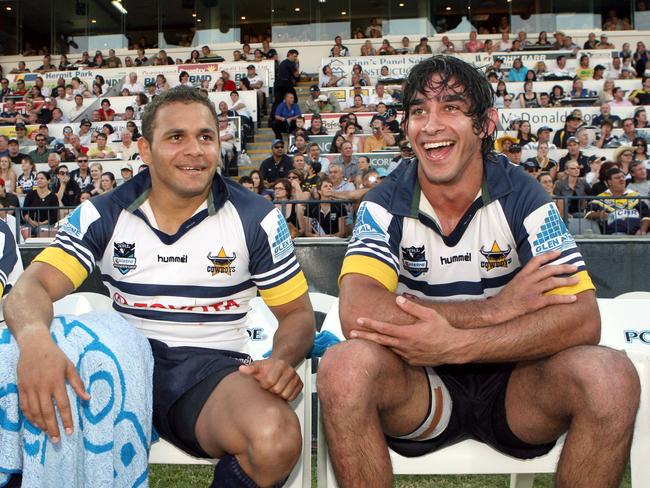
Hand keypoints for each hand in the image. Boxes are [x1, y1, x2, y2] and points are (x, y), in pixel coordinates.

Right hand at [16, 332, 89, 441]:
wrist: (33, 345)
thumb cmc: (55, 355)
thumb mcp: (70, 366)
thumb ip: (77, 383)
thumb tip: (87, 398)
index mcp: (56, 382)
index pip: (63, 405)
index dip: (67, 419)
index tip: (70, 431)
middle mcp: (42, 387)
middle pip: (47, 412)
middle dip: (53, 428)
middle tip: (58, 440)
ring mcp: (30, 388)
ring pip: (34, 412)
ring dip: (41, 425)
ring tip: (48, 434)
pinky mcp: (21, 388)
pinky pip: (24, 407)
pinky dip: (30, 417)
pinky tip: (36, 423)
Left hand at [239, 358, 301, 400]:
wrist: (279, 365)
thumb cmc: (268, 368)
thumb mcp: (258, 366)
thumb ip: (250, 369)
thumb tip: (242, 369)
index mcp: (280, 364)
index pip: (269, 381)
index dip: (264, 384)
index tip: (262, 382)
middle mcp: (290, 370)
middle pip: (277, 389)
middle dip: (271, 390)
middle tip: (269, 386)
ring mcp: (296, 378)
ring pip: (285, 395)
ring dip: (278, 394)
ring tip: (275, 388)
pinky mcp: (300, 385)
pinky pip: (292, 397)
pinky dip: (285, 397)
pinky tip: (281, 391)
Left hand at [350, 296, 464, 366]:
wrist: (454, 349)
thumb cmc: (443, 329)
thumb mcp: (429, 315)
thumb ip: (412, 307)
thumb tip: (398, 299)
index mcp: (407, 334)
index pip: (383, 328)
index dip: (370, 324)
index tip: (359, 320)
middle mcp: (405, 346)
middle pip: (380, 341)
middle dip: (365, 336)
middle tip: (350, 333)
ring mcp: (408, 356)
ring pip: (388, 349)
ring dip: (377, 344)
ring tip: (365, 338)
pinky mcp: (412, 362)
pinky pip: (399, 355)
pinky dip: (391, 350)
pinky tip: (387, 347)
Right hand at [490, 250, 578, 323]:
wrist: (497, 310)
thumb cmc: (503, 299)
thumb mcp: (513, 284)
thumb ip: (524, 279)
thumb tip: (535, 277)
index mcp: (522, 275)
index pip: (537, 260)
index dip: (549, 255)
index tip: (559, 252)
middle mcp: (528, 280)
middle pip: (549, 270)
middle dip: (563, 267)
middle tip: (574, 267)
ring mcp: (531, 291)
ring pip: (553, 282)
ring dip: (567, 281)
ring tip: (577, 280)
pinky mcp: (534, 302)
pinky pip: (552, 299)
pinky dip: (564, 298)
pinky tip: (573, 298)